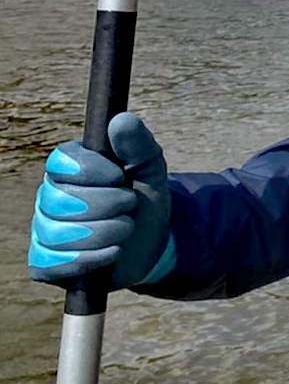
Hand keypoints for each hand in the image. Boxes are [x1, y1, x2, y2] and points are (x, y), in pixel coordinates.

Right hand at [29, 112, 174, 288]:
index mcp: (70, 167)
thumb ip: (138, 145)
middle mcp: (48, 196)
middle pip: (61, 199)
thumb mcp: (151, 169)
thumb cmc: (145, 198)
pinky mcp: (44, 263)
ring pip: (59, 233)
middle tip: (130, 205)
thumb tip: (121, 120)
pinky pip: (52, 262)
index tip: (120, 176)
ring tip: (125, 228)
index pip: (61, 162)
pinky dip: (90, 258)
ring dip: (106, 232)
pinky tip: (111, 252)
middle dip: (109, 204)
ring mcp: (43, 231)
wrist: (150, 243)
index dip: (92, 170)